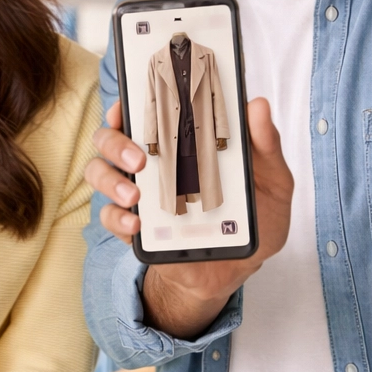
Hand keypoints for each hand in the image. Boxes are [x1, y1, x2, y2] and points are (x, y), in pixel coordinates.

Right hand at [85, 98, 293, 338]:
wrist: (239, 269)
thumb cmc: (254, 219)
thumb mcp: (271, 182)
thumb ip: (266, 146)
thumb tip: (257, 105)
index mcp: (180, 143)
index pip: (145, 112)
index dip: (129, 103)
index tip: (129, 104)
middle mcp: (152, 163)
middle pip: (109, 138)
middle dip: (115, 143)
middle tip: (138, 160)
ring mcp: (138, 193)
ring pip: (99, 171)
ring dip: (110, 179)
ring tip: (134, 197)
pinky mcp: (132, 226)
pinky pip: (108, 216)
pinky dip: (117, 218)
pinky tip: (136, 225)